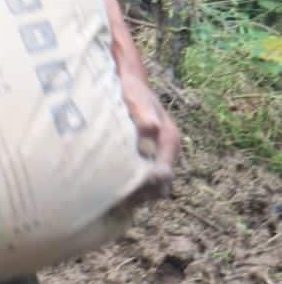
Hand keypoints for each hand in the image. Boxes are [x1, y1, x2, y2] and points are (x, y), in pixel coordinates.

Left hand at [117, 68, 180, 201]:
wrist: (129, 83)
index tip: (129, 191)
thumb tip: (151, 128)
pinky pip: (145, 181)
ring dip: (138, 194)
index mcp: (169, 138)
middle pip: (162, 185)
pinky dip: (133, 188)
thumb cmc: (131, 89)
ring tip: (114, 198)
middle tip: (119, 200)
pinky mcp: (148, 158)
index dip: (148, 184)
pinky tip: (113, 189)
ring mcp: (159, 156)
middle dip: (143, 194)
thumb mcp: (136, 97)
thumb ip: (143, 112)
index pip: (165, 171)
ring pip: (154, 187)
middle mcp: (168, 151)